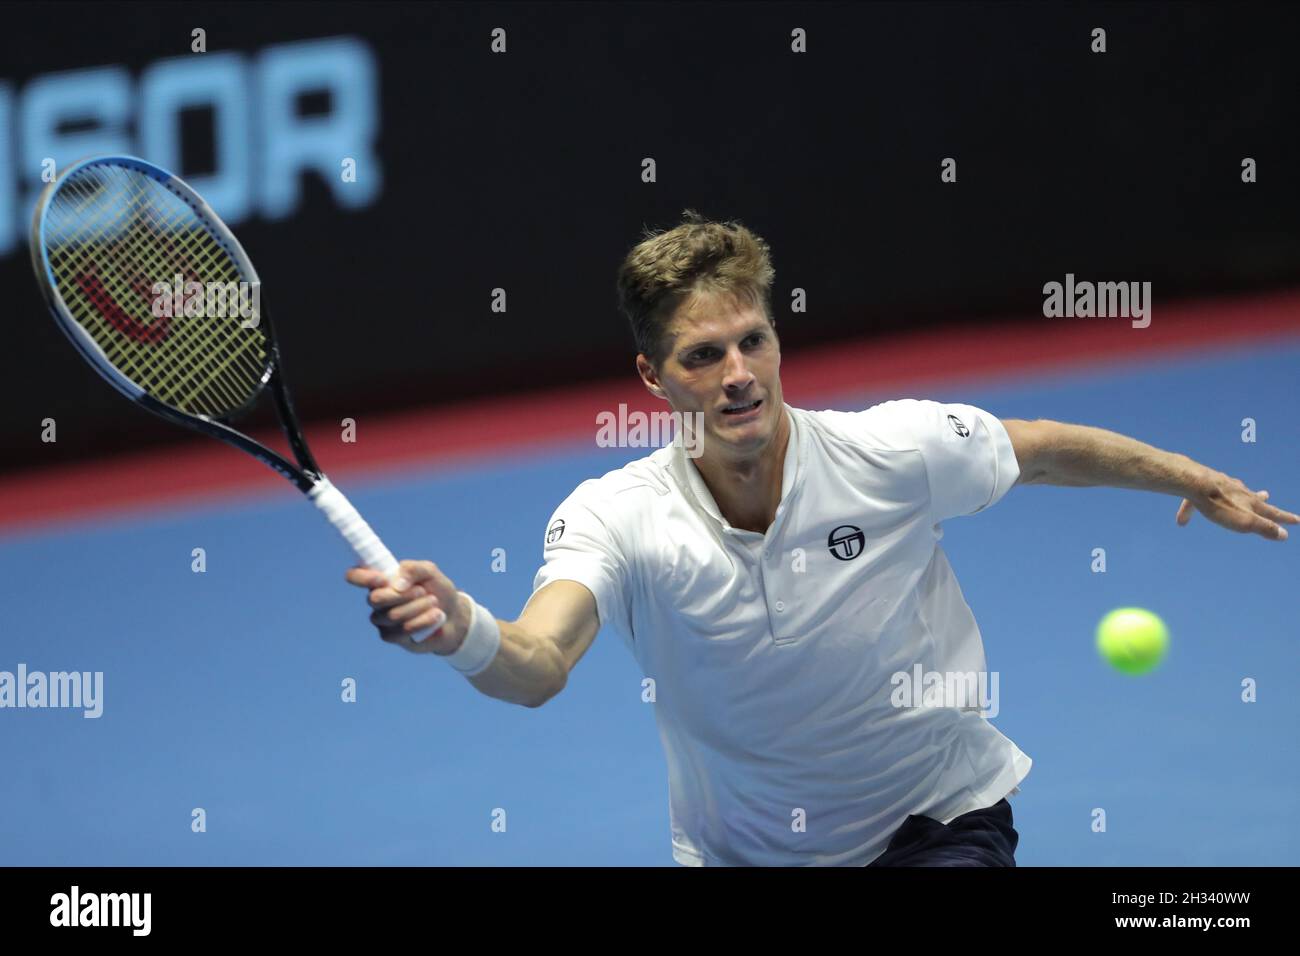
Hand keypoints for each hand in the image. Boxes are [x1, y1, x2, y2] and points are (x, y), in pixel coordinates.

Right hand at [345, 559, 472, 653]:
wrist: (454, 614)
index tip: (383, 579)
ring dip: (419, 607)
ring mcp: (382, 620)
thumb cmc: (437, 590)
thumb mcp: (430, 572)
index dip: (362, 577)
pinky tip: (436, 616)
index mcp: (381, 580)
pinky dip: (423, 621)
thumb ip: (413, 569)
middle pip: (375, 599)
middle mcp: (376, 600)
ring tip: (433, 602)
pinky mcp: (391, 637)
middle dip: (404, 595)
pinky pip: (403, 630)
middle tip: (423, 591)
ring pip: (393, 615)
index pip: (355, 576)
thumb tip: (397, 584)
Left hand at [1176, 472, 1297, 540]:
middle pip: (1250, 496)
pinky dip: (1190, 509)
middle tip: (1267, 495)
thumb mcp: (1245, 522)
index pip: (1271, 513)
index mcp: (1249, 502)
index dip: (1284, 518)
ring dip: (1232, 494)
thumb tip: (1284, 535)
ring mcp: (1220, 485)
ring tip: (1233, 495)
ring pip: (1227, 491)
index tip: (1297, 520)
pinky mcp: (1201, 484)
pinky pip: (1195, 500)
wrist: (1195, 483)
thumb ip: (1264, 528)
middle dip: (1259, 499)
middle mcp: (1238, 491)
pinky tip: (1181, 521)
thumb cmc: (1219, 505)